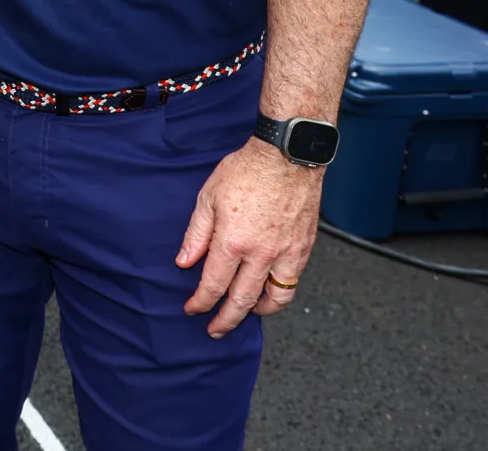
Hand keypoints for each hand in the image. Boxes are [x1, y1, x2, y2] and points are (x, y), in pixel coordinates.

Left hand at [178, 138, 321, 336]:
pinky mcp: (303, 249)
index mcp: (232, 242)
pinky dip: (280, 295)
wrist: (287, 156)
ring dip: (257, 313)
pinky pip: (292, 283)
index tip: (192, 309)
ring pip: (274, 299)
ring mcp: (286, 254)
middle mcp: (261, 254)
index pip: (213, 285)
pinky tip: (269, 294)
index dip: (200, 303)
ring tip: (244, 315)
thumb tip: (184, 262)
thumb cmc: (246, 171)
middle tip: (215, 330)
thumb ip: (196, 235)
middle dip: (225, 320)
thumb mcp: (208, 198)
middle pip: (242, 301)